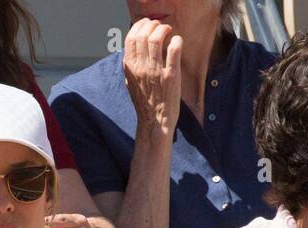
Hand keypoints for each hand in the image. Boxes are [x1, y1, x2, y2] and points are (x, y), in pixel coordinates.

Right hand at [123, 18, 183, 138]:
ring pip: (156, 39)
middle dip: (153, 25)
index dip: (140, 26)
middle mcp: (141, 68)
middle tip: (160, 27)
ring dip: (164, 29)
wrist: (155, 121)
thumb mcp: (130, 81)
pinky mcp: (171, 75)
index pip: (131, 37)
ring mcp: (156, 71)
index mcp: (130, 68)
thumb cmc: (144, 101)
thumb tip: (134, 45)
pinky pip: (173, 50)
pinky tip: (177, 41)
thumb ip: (131, 63)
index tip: (148, 25)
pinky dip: (176, 40)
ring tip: (168, 31)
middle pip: (143, 34)